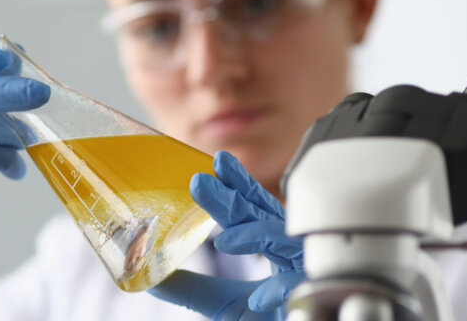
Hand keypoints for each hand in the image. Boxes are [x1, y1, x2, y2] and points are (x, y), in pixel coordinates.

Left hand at [149, 151, 303, 319]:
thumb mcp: (223, 304)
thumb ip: (192, 288)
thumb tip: (151, 278)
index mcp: (273, 246)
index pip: (255, 207)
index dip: (238, 183)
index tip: (218, 161)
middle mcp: (292, 252)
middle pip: (263, 214)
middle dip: (234, 196)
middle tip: (201, 182)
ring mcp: (307, 270)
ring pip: (286, 241)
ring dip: (256, 236)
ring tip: (226, 241)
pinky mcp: (316, 292)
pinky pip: (302, 284)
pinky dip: (281, 289)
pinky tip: (260, 298)